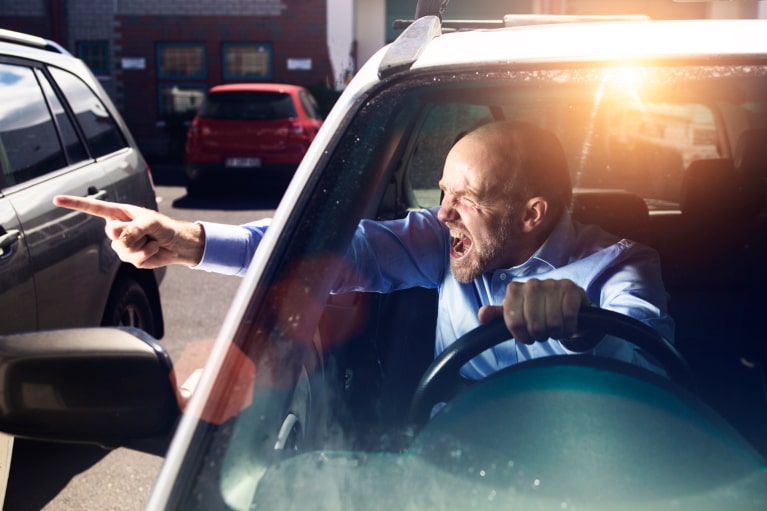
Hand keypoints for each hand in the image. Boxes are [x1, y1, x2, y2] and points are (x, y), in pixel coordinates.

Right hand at [53, 195, 204, 267]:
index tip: (56, 200)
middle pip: (113, 232)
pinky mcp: (129, 258)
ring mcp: (121, 245)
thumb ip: (136, 228)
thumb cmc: (164, 227)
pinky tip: (153, 250)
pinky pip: (135, 259)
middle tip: (147, 232)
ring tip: (151, 240)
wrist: (175, 244)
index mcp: (118, 214)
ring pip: (124, 248)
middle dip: (132, 232)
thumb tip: (121, 239)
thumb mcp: (151, 222)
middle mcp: (116, 229)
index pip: (93, 208)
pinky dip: (148, 255)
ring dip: (144, 245)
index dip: (75, 204)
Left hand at [477, 278, 589, 343]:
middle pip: (534, 325)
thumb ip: (498, 315)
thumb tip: (482, 317)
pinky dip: (569, 327)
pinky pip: (568, 316)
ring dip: (555, 333)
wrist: (565, 302)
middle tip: (543, 333)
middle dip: (540, 335)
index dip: (522, 336)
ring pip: (552, 322)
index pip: (514, 323)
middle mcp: (532, 284)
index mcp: (514, 290)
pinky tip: (567, 325)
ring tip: (555, 329)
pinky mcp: (570, 289)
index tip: (527, 336)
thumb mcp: (515, 312)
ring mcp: (552, 284)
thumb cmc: (537, 309)